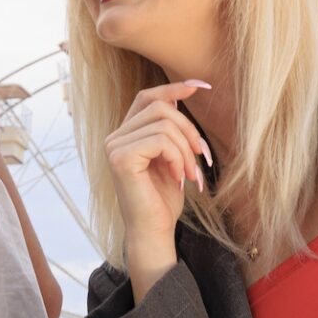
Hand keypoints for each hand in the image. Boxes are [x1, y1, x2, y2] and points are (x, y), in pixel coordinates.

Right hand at [106, 81, 211, 279]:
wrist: (154, 231)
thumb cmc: (164, 199)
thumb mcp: (172, 157)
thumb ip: (171, 129)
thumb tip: (184, 92)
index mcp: (126, 134)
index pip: (147, 97)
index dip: (174, 88)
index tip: (201, 86)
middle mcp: (115, 137)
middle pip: (159, 107)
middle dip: (189, 129)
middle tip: (203, 157)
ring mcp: (114, 146)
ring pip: (164, 124)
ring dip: (186, 150)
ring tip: (191, 174)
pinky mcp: (121, 157)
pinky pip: (160, 140)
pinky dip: (178, 158)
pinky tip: (179, 178)